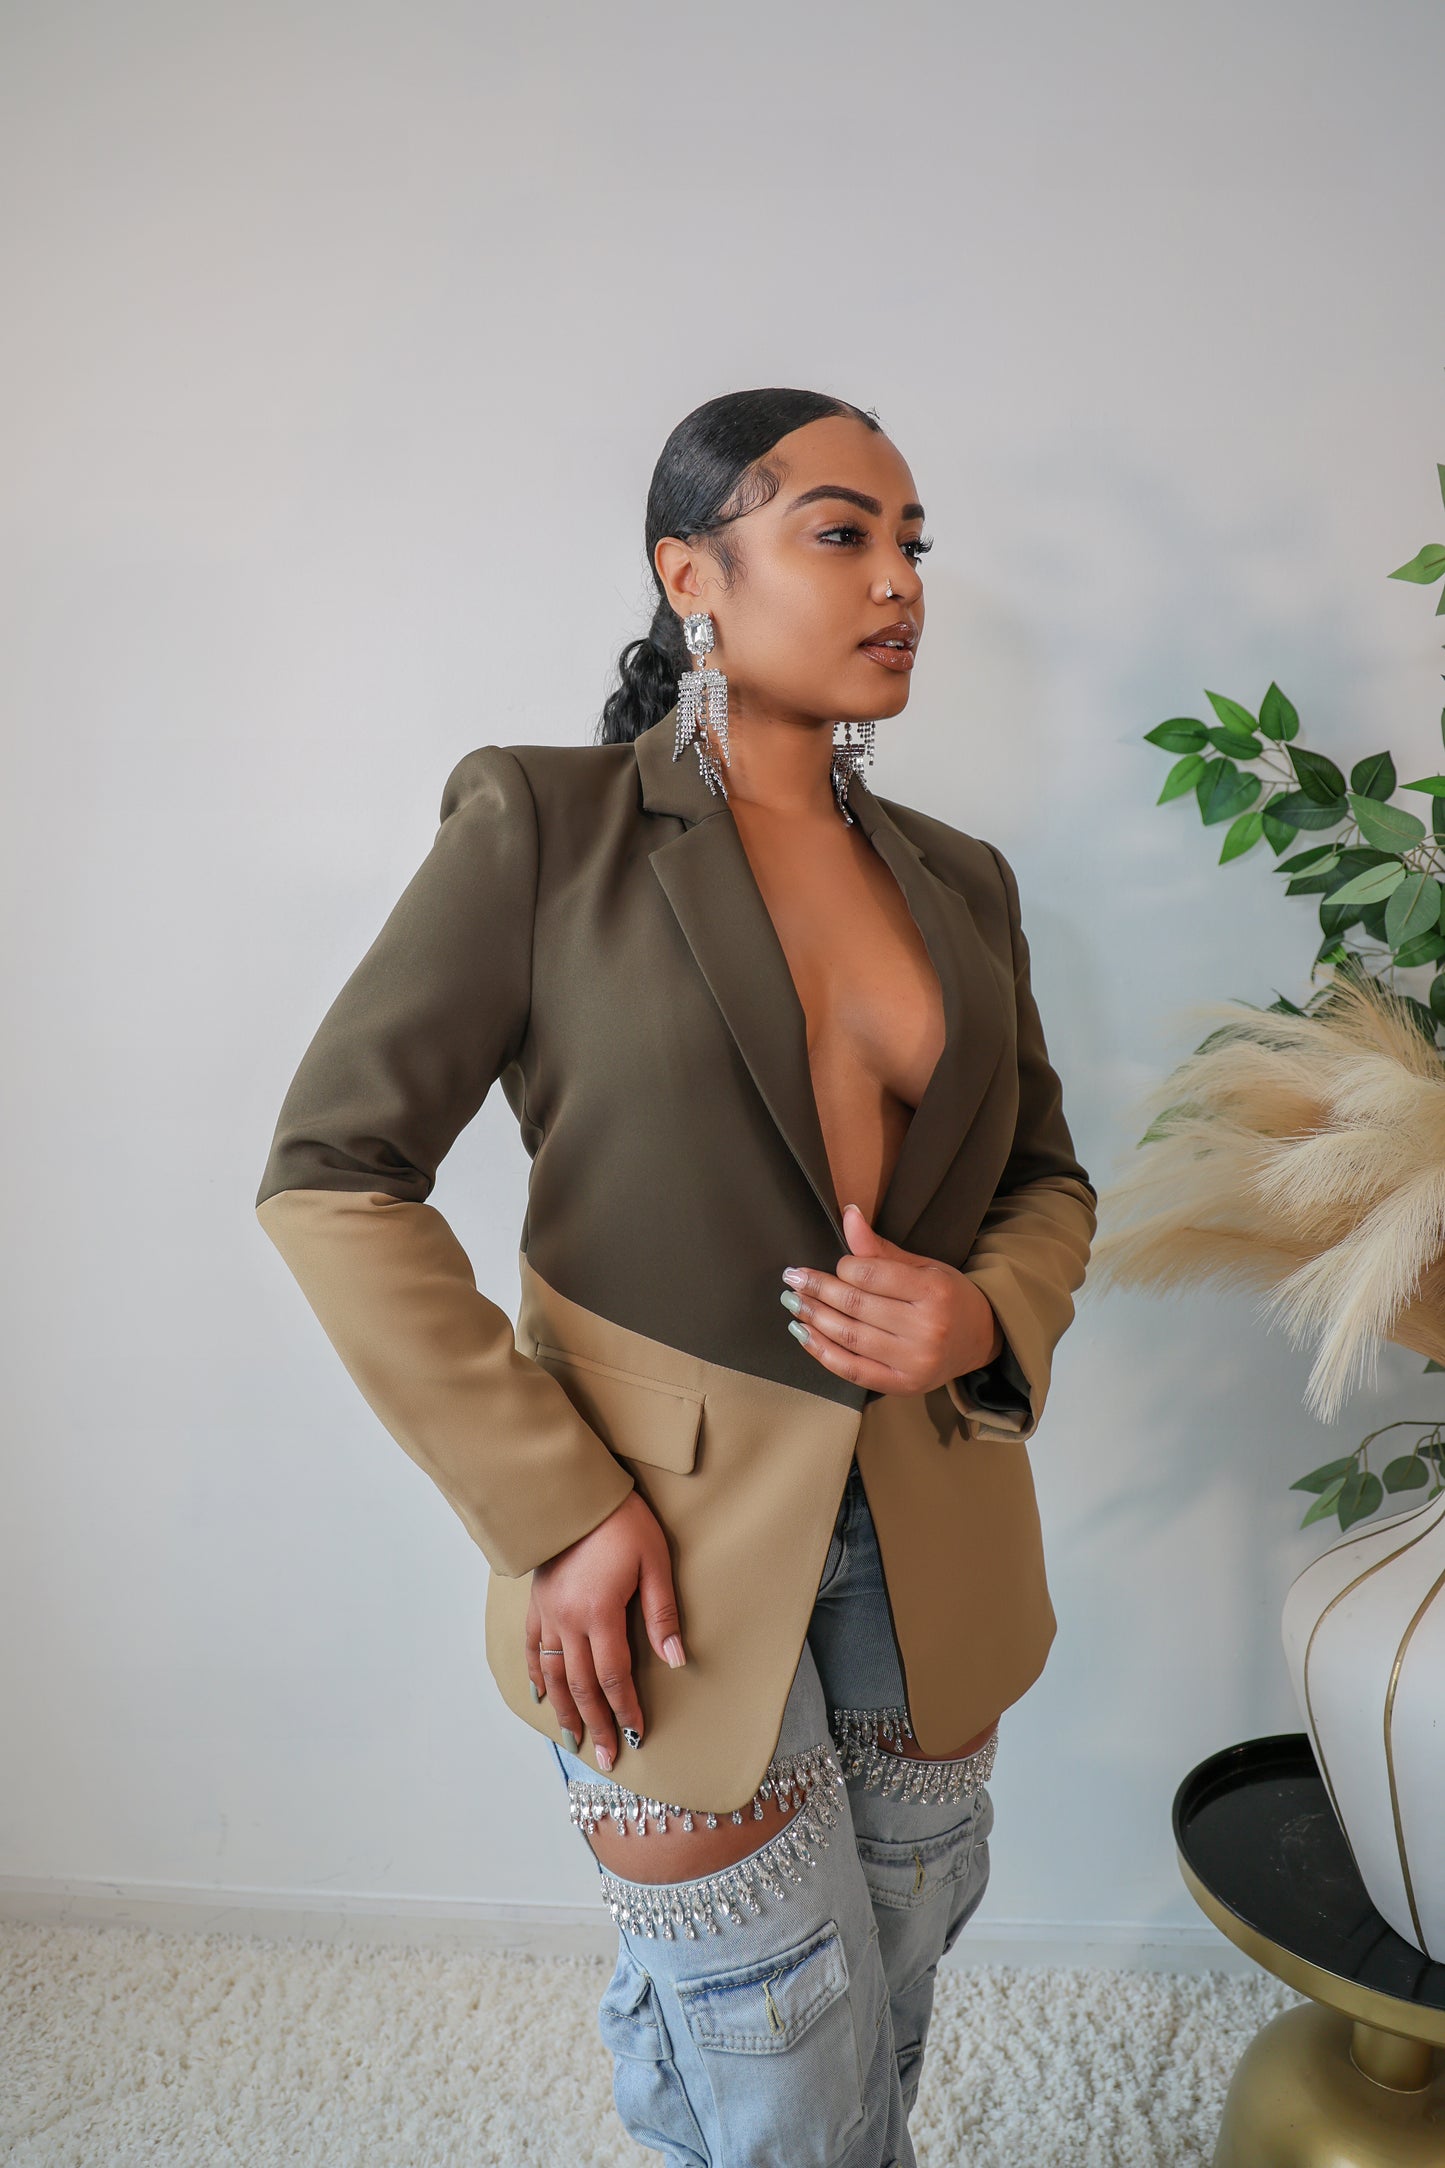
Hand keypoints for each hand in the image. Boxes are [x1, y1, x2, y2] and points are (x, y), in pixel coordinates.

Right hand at [525, 1489, 684, 1773]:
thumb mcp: (654, 1561)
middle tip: (606, 1758)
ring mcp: (548, 1613)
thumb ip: (662, 1613)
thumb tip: (676, 1659)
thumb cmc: (622, 1522)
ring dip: (564, 1711)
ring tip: (574, 1740)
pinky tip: (541, 1696)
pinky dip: (536, 1676)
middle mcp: (569, 1621)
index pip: (615, 1677)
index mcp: (601, 1614)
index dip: (626, 1710)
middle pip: (582, 1686)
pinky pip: (531, 1648)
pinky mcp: (537, 1602)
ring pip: (554, 1675)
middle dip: (597, 1724)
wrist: (576, 1493)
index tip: (636, 1736)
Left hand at [779, 1201, 1003, 1394]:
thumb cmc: (947, 1296)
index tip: (831, 1266)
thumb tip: (848, 1214)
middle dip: (818, 1290)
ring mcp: (914, 1362)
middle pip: (856, 1306)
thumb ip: (880, 1248)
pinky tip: (804, 1334)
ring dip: (814, 1319)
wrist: (980, 1339)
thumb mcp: (922, 1266)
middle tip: (792, 1279)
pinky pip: (852, 1369)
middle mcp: (926, 1329)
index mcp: (933, 1291)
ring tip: (793, 1303)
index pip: (871, 1275)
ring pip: (850, 1337)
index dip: (842, 1268)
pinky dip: (822, 1352)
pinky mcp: (902, 1385)